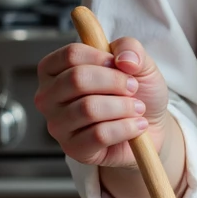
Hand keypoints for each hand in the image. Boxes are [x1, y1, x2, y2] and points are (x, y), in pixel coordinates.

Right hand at [35, 36, 168, 168]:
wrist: (147, 125)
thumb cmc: (135, 91)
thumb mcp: (138, 61)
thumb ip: (130, 48)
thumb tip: (124, 59)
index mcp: (55, 70)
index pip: (71, 55)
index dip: (101, 57)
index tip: (120, 65)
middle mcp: (49, 97)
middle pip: (76, 79)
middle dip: (114, 81)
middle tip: (132, 87)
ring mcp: (58, 125)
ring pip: (88, 108)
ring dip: (123, 106)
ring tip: (137, 108)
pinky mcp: (73, 149)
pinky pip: (99, 135)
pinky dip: (126, 128)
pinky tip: (136, 126)